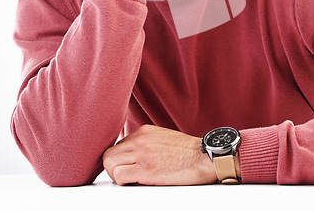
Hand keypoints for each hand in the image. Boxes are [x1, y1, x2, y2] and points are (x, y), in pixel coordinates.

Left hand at [102, 125, 216, 185]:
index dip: (120, 160)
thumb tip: (134, 154)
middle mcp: (140, 139)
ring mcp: (142, 153)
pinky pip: (119, 177)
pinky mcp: (146, 169)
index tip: (127, 168)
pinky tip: (136, 183)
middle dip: (113, 168)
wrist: (204, 156)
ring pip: (110, 164)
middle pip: (108, 154)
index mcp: (144, 131)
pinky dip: (123, 183)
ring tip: (130, 181)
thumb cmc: (188, 151)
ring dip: (117, 176)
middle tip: (125, 177)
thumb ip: (147, 142)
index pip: (117, 145)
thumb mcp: (164, 138)